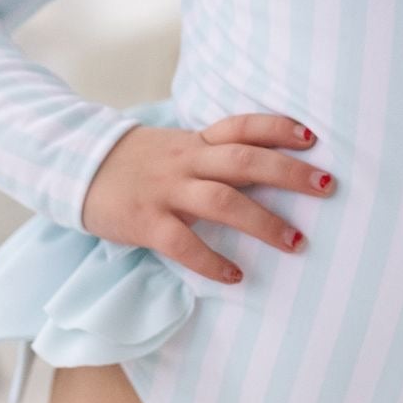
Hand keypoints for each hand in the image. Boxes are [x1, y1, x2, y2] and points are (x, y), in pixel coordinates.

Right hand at [80, 111, 334, 283]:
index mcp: (196, 142)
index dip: (278, 128)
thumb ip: (213, 157)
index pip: (243, 126)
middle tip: (327, 186)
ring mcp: (165, 190)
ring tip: (296, 242)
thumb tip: (264, 170)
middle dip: (289, 172)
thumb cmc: (137, 164)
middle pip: (244, 160)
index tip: (312, 138)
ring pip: (221, 200)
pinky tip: (235, 276)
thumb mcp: (176, 149)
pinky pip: (182, 243)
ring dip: (263, 221)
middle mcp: (185, 160)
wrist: (75, 167)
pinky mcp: (144, 221)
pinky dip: (211, 260)